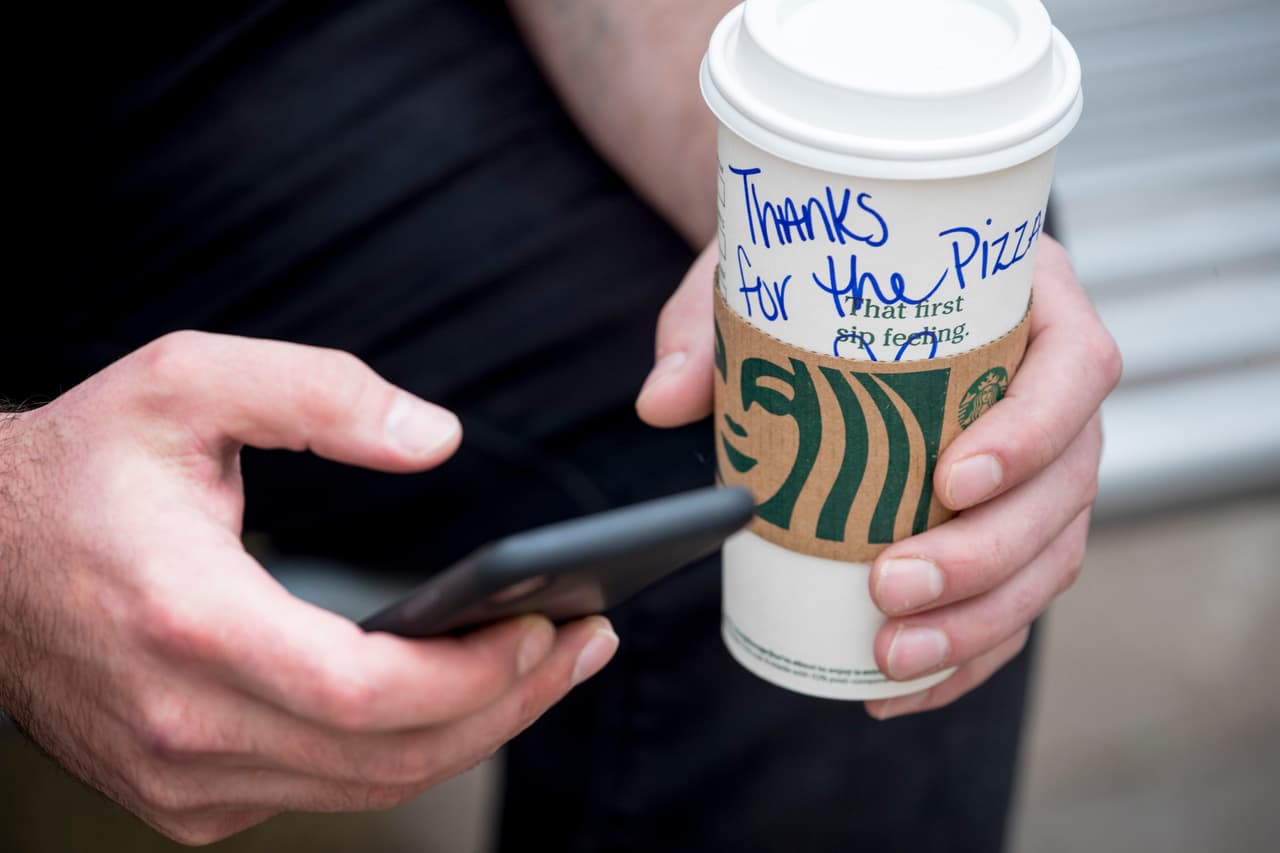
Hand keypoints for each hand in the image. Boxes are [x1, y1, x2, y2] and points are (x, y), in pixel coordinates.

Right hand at [0, 332, 617, 843]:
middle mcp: (180, 724)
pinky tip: (456, 698)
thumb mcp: (188, 383)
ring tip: (545, 668)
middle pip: (386, 756)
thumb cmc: (81, 469)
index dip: (475, 673)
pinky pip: (325, 793)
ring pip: (366, 788)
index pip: (365, 691)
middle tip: (583, 647)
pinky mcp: (183, 796)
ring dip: (472, 733)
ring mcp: (178, 777)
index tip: (550, 626)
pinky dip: (404, 752)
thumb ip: (318, 395)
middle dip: (508, 705)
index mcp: (186, 622)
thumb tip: (437, 439)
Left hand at [636, 237, 1120, 717]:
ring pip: (1051, 556)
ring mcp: (1048, 465)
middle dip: (986, 554)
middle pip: (1068, 484)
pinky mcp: (1017, 525)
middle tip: (892, 586)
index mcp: (1030, 301)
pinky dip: (966, 653)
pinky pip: (1017, 599)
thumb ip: (713, 326)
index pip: (1077, 365)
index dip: (1032, 431)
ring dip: (979, 621)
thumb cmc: (825, 271)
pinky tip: (900, 687)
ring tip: (891, 656)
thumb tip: (660, 402)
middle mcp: (1056, 389)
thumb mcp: (773, 274)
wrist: (843, 285)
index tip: (951, 476)